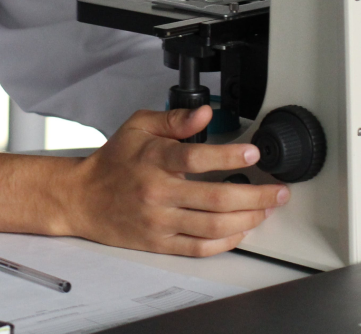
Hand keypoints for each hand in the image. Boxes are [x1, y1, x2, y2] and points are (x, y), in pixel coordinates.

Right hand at [62, 106, 289, 255]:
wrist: (83, 198)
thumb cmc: (113, 161)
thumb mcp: (138, 126)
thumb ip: (174, 119)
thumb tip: (205, 114)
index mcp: (153, 159)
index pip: (195, 158)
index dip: (228, 155)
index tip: (253, 152)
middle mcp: (157, 192)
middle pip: (215, 198)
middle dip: (256, 195)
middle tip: (277, 190)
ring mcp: (159, 221)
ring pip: (213, 226)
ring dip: (248, 219)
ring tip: (266, 209)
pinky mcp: (159, 243)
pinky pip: (200, 248)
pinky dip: (226, 241)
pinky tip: (241, 230)